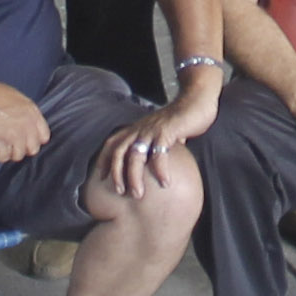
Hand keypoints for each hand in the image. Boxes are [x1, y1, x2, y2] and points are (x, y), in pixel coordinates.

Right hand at [0, 81, 51, 158]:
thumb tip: (26, 121)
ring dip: (7, 151)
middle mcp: (27, 125)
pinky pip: (3, 158)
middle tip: (9, 142)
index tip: (24, 138)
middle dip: (21, 147)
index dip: (32, 138)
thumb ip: (24, 111)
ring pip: (17, 155)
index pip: (44, 136)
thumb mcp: (13, 96)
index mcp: (32, 111)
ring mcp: (15, 137)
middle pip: (32, 149)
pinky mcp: (2, 146)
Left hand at [95, 83, 214, 197]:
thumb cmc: (179, 121)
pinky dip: (160, 170)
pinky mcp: (167, 131)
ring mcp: (152, 130)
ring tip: (138, 194)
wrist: (195, 102)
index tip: (101, 178)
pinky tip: (165, 183)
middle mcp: (140, 129)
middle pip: (119, 151)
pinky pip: (159, 154)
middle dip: (117, 173)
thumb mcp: (160, 133)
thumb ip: (153, 146)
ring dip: (134, 177)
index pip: (112, 144)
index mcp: (135, 129)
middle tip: (120, 192)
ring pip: (135, 155)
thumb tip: (154, 166)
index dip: (104, 160)